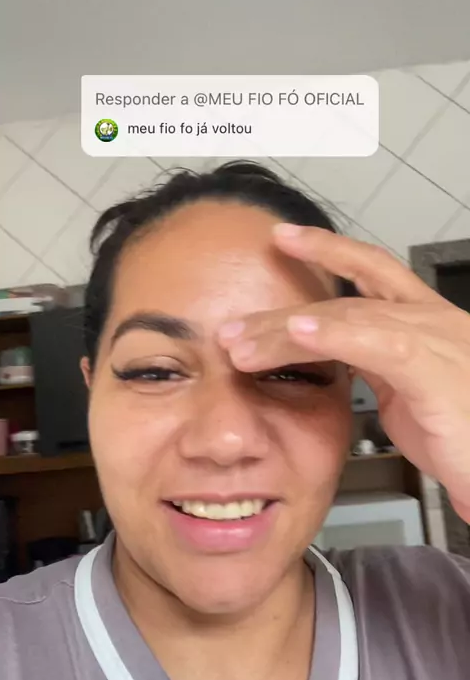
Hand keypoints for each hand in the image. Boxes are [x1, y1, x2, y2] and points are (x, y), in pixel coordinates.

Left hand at [218, 225, 469, 523]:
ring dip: (288, 330)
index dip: (330, 251)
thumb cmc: (467, 440)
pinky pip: (376, 343)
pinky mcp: (434, 371)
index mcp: (427, 325)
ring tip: (241, 342)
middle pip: (348, 299)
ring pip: (350, 319)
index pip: (374, 273)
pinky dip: (332, 335)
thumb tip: (337, 360)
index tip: (286, 238)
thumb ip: (378, 369)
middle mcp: (432, 322)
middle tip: (233, 324)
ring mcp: (436, 341)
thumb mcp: (412, 396)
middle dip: (284, 311)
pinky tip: (298, 332)